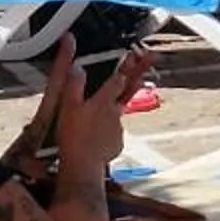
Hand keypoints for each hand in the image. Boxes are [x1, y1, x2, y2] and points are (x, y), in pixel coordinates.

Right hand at [51, 49, 144, 172]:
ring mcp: (118, 129)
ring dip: (111, 113)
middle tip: (151, 58)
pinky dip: (106, 133)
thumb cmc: (73, 136)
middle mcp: (115, 113)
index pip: (118, 79)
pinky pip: (112, 134)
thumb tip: (78, 68)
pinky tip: (94, 139)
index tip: (134, 55)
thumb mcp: (68, 107)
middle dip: (138, 75)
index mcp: (103, 101)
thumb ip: (74, 85)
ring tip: (93, 122)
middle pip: (129, 90)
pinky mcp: (117, 143)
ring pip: (117, 115)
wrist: (82, 165)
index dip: (125, 67)